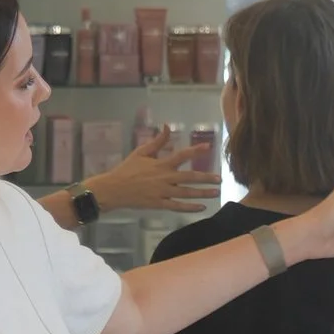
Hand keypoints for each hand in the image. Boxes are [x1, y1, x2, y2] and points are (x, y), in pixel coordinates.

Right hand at [89, 120, 214, 213]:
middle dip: (206, 178)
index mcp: (161, 164)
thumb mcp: (141, 152)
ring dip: (202, 193)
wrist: (114, 189)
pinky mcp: (158, 204)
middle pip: (189, 177)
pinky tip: (201, 207)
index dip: (196, 150)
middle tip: (219, 179)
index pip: (182, 155)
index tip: (208, 147)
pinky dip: (190, 208)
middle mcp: (164, 178)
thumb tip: (167, 126)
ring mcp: (162, 192)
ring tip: (215, 193)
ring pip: (186, 193)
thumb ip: (157, 141)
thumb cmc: (127, 169)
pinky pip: (177, 206)